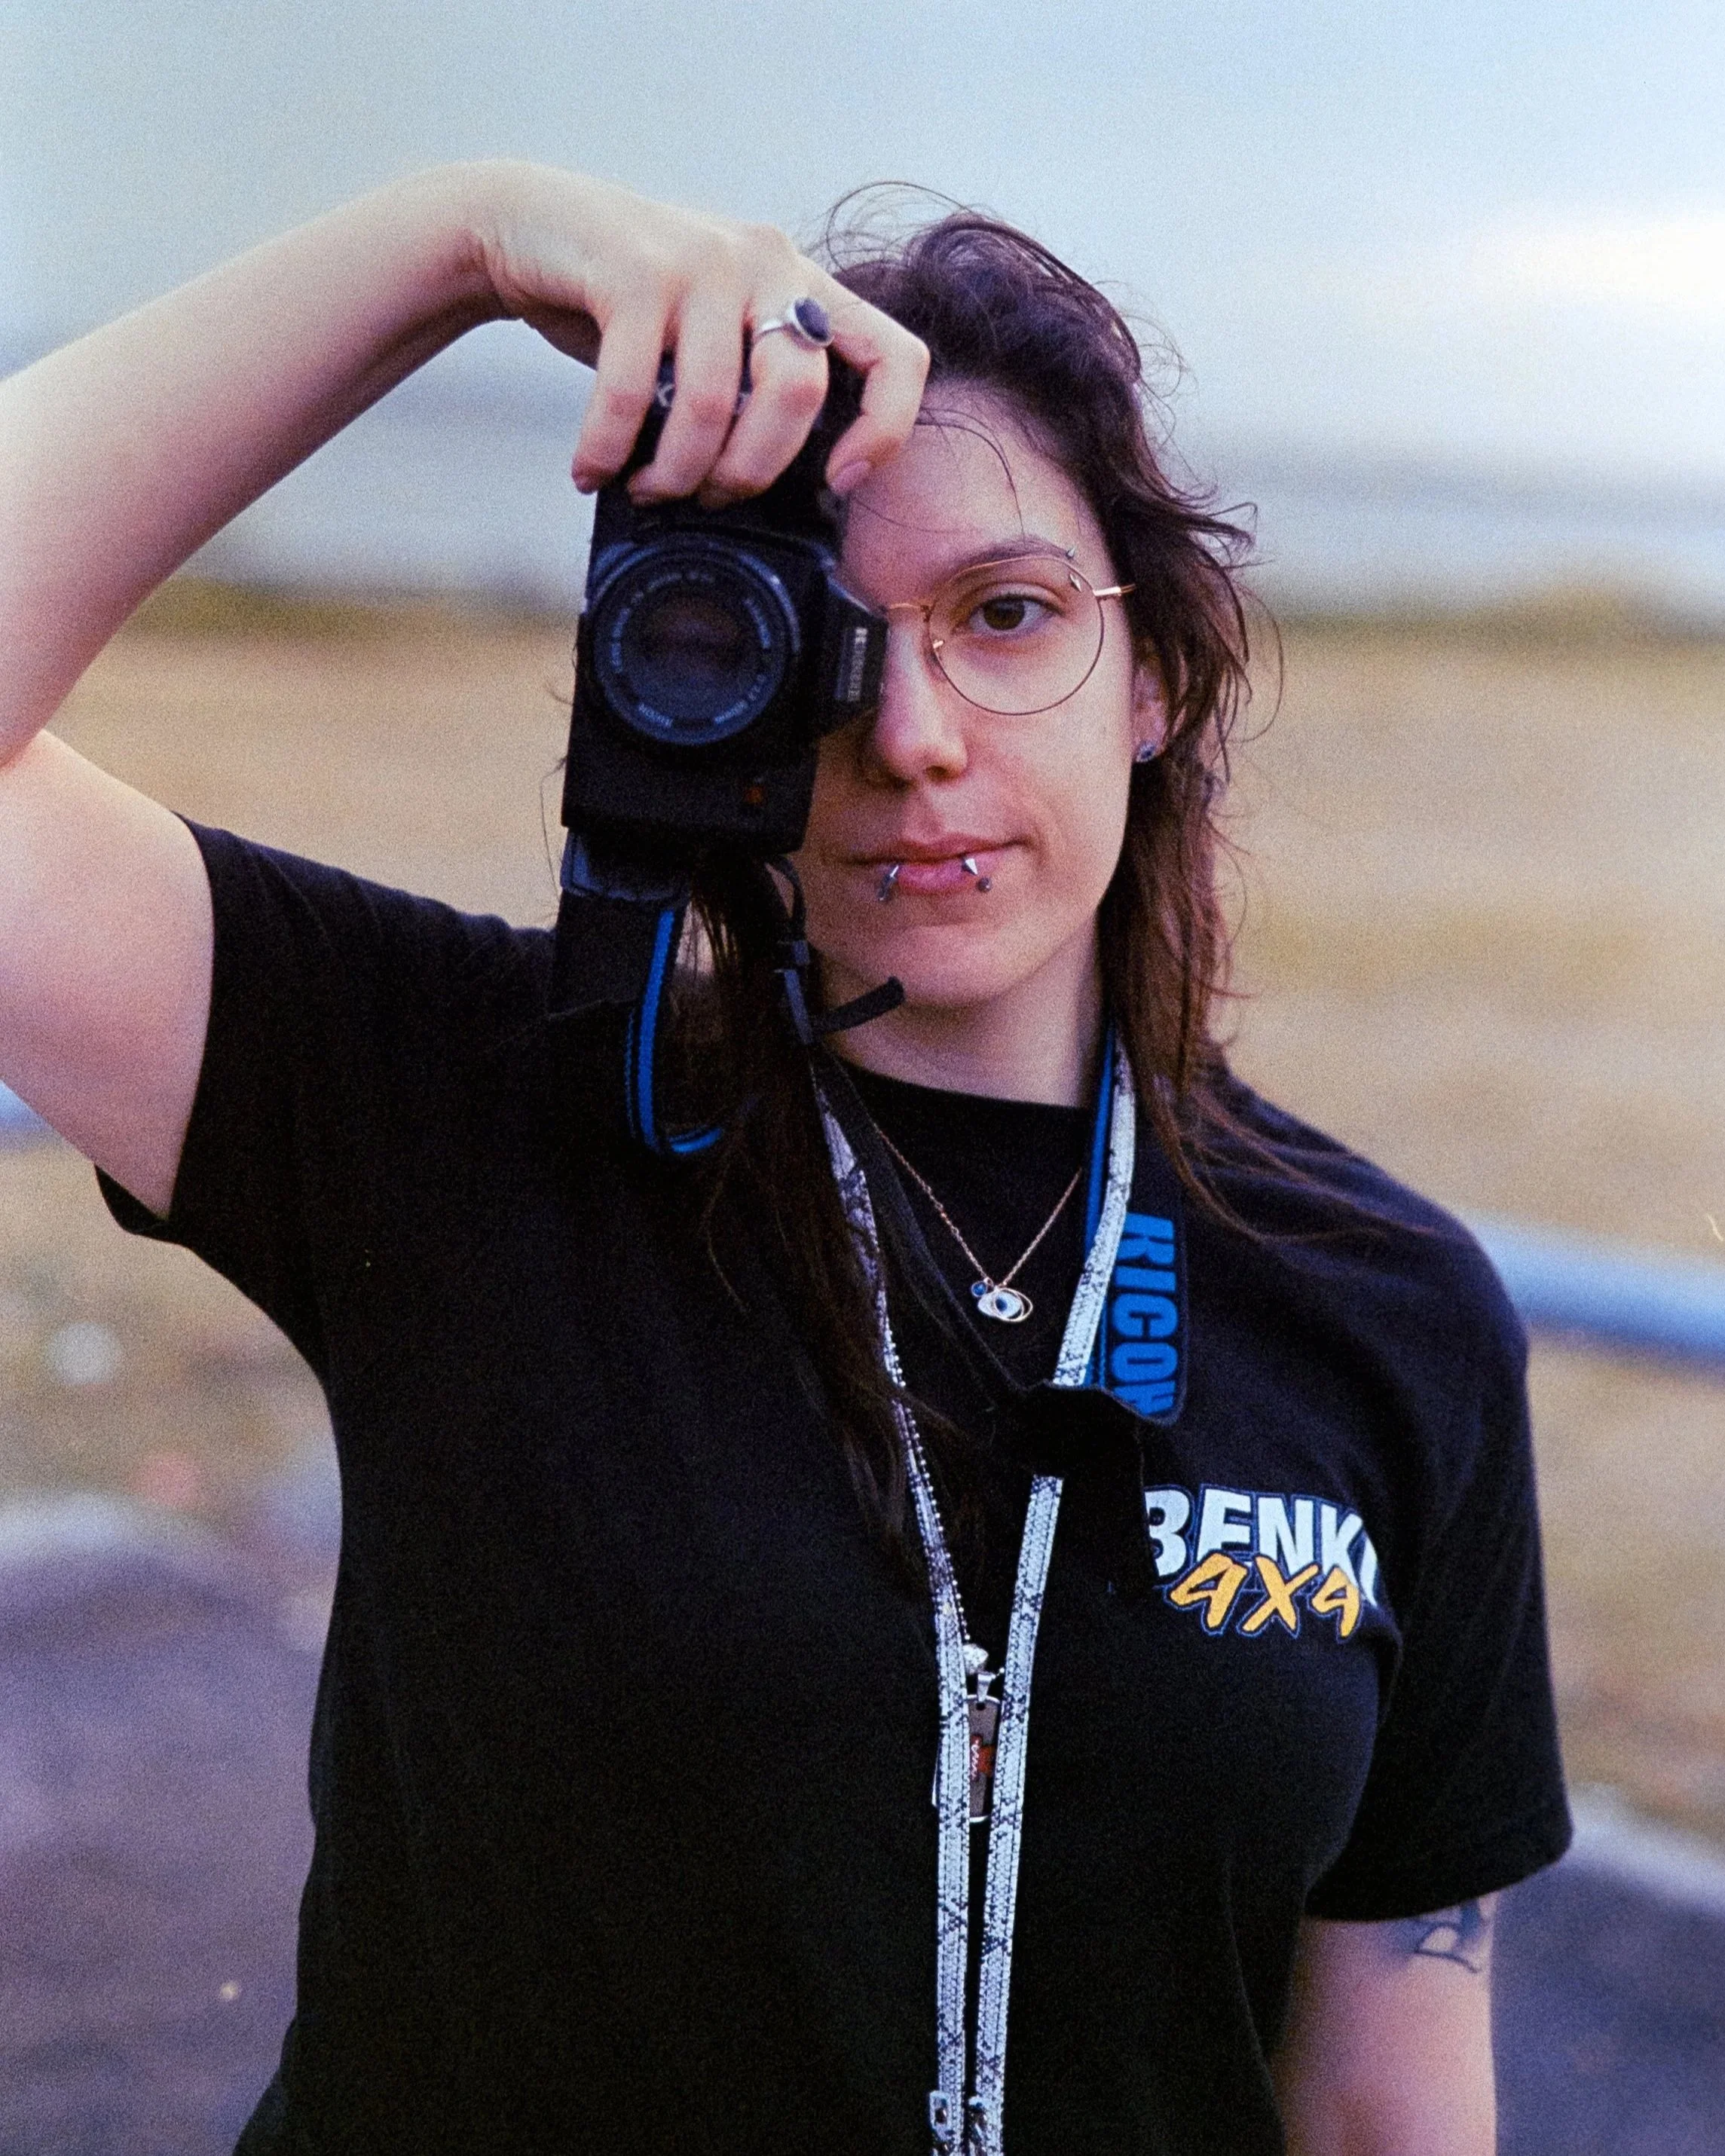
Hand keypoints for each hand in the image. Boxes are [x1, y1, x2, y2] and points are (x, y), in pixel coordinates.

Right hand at [464, 162, 929, 509]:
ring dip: (674, 473)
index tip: (839, 482)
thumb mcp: (714, 334)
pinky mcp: (634, 271)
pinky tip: (593, 471)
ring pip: (714, 405)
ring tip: (645, 490)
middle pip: (798, 394)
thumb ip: (752, 386)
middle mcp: (767, 262)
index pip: (896, 356)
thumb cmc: (632, 304)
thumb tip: (766, 491)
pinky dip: (607, 451)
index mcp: (803, 284)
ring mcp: (703, 261)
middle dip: (750, 472)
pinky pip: (630, 392)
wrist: (534, 224)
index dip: (885, 430)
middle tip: (708, 497)